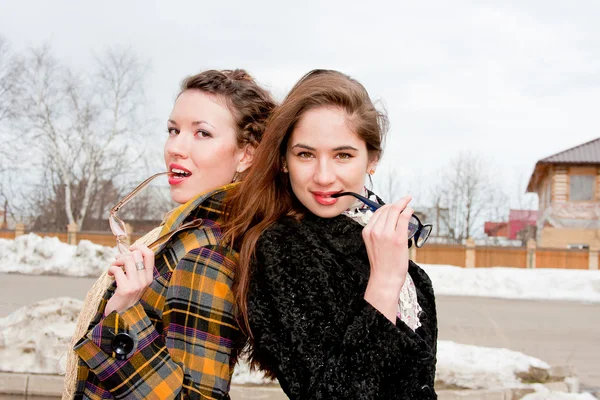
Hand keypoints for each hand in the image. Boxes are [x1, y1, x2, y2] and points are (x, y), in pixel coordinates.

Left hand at [104, 244, 154, 314]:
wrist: (121, 316)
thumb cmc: (126, 297)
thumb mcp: (135, 282)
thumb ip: (135, 269)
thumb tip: (128, 251)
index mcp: (149, 277)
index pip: (150, 254)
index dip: (139, 247)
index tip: (130, 249)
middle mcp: (145, 280)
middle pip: (137, 254)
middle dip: (124, 254)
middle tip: (118, 262)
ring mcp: (136, 285)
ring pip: (127, 259)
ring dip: (116, 261)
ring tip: (114, 268)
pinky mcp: (125, 289)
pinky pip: (117, 270)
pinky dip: (111, 269)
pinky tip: (110, 274)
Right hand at [362, 196, 412, 321]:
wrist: (385, 278)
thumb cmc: (382, 263)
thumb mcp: (373, 244)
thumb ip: (378, 231)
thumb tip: (389, 219)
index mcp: (367, 231)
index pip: (378, 212)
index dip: (388, 206)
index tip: (395, 205)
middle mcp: (375, 230)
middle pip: (387, 209)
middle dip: (397, 203)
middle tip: (404, 201)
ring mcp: (387, 234)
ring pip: (395, 210)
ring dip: (403, 205)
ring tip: (408, 205)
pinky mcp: (398, 238)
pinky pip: (403, 217)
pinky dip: (408, 210)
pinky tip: (411, 210)